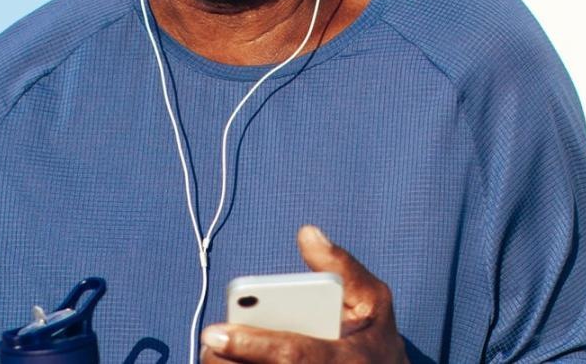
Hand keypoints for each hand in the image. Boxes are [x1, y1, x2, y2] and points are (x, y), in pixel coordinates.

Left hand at [200, 225, 407, 363]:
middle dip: (227, 361)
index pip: (293, 354)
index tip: (217, 332)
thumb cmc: (375, 342)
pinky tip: (236, 361)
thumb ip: (343, 268)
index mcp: (346, 359)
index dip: (251, 345)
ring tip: (218, 353)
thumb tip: (306, 234)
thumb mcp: (374, 302)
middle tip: (210, 341)